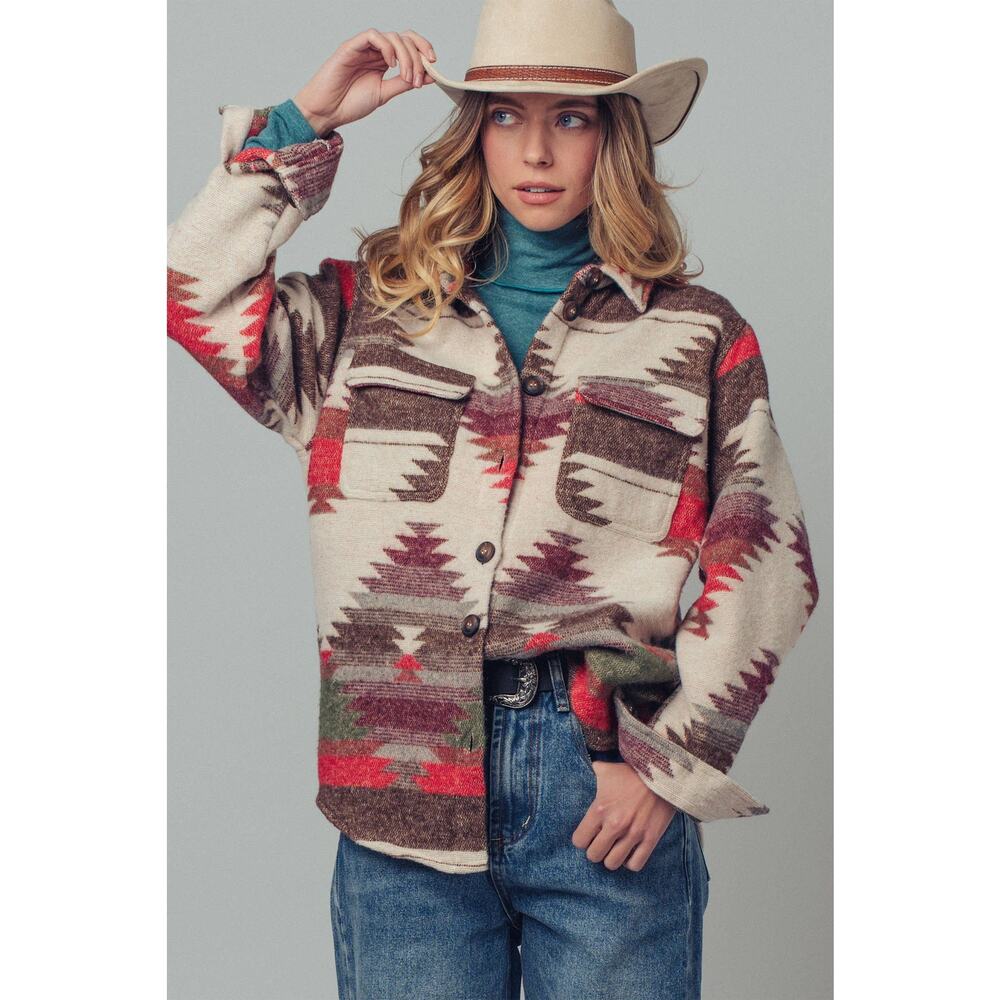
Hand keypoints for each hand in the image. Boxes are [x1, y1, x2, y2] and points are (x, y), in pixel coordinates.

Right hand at [293, 27, 436, 135]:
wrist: (327, 111)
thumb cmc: (350, 103)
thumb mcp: (384, 94)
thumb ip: (404, 83)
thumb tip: (428, 76)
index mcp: (384, 61)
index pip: (408, 45)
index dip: (423, 50)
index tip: (434, 66)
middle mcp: (375, 52)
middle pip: (404, 39)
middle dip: (417, 56)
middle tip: (418, 78)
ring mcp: (363, 48)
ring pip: (392, 37)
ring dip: (405, 56)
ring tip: (405, 76)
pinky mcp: (351, 47)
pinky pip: (372, 36)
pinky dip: (387, 47)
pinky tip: (391, 65)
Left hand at [571, 761, 677, 871]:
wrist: (662, 774)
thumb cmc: (632, 772)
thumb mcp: (608, 770)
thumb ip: (594, 771)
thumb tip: (588, 766)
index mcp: (600, 809)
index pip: (579, 840)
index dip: (581, 839)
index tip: (588, 835)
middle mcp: (614, 825)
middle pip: (594, 856)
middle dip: (595, 850)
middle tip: (601, 843)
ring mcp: (633, 834)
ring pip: (612, 864)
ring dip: (611, 858)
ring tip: (614, 849)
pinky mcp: (650, 839)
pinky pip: (635, 865)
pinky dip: (630, 862)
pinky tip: (629, 853)